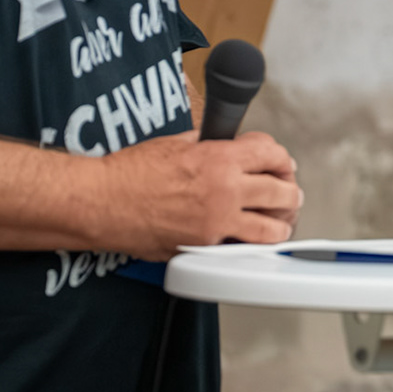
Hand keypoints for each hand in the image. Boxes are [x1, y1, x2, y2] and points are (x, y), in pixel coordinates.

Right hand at [97, 130, 302, 259]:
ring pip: (272, 229)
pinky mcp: (204, 248)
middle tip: (289, 192)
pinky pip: (242, 249)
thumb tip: (220, 144)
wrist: (102, 202)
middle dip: (290, 191)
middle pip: (282, 191)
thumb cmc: (128, 173)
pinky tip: (255, 242)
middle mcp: (224, 190)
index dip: (280, 157)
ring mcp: (216, 223)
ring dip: (282, 224)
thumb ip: (206, 144)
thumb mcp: (175, 142)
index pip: (271, 153)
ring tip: (283, 221)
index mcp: (219, 158)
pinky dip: (253, 246)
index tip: (280, 162)